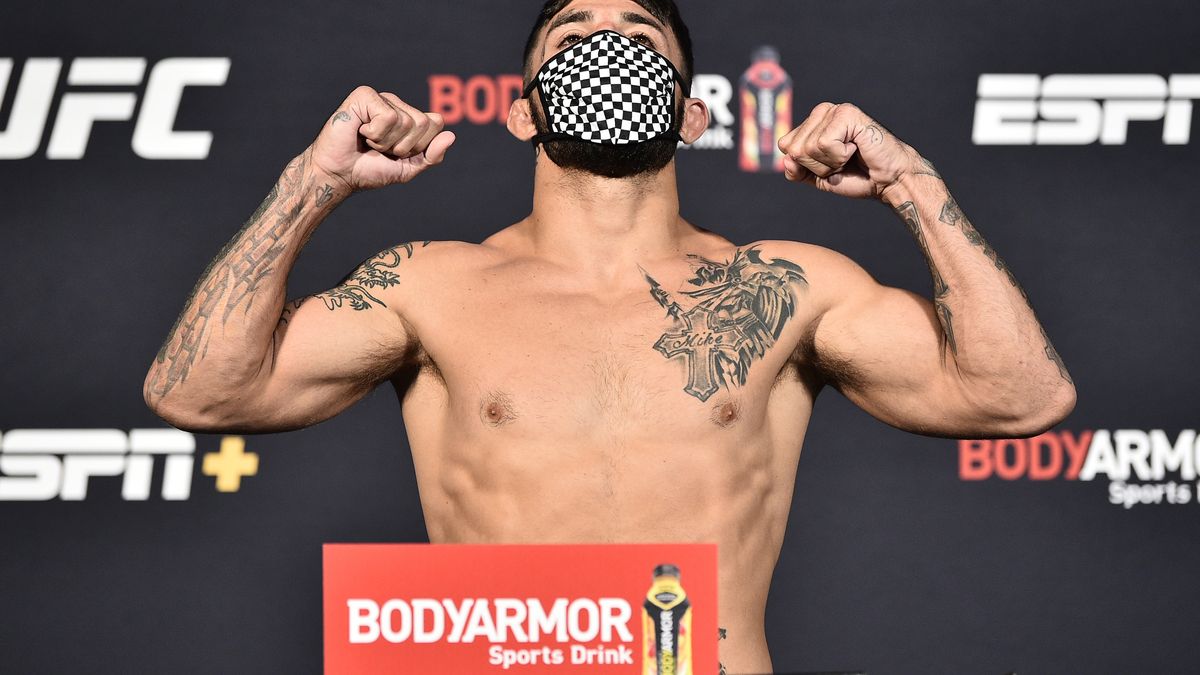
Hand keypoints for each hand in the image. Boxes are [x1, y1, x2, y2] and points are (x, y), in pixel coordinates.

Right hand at [310, 86, 455, 191]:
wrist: (339, 175)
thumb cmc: (369, 170)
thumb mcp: (408, 168)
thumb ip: (431, 156)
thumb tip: (451, 136)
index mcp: (409, 116)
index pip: (436, 123)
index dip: (419, 147)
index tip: (397, 154)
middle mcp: (397, 103)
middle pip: (423, 123)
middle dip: (403, 146)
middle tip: (380, 149)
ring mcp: (381, 98)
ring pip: (406, 122)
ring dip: (386, 142)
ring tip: (369, 141)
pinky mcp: (364, 95)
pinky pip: (388, 117)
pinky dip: (375, 134)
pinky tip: (360, 132)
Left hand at [778, 102, 924, 200]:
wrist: (889, 180)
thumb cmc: (857, 176)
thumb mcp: (817, 177)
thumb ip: (796, 171)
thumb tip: (787, 158)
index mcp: (812, 124)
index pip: (786, 147)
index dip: (805, 167)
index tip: (831, 166)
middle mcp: (821, 112)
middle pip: (794, 149)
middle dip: (818, 166)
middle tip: (843, 162)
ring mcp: (834, 110)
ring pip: (808, 147)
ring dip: (831, 162)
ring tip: (851, 156)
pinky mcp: (846, 113)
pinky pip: (824, 144)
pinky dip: (840, 156)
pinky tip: (856, 148)